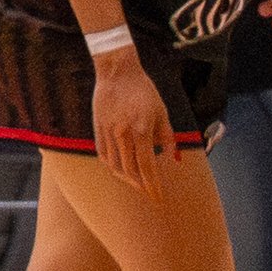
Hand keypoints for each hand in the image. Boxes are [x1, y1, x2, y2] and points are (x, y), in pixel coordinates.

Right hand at [93, 52, 174, 194]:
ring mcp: (108, 132)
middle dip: (141, 186)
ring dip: (127, 179)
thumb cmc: (143, 91)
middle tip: (149, 192)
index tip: (158, 197)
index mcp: (141, 131)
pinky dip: (112, 166)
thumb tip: (172, 158)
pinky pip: (104, 155)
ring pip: (115, 166)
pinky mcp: (98, 128)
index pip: (147, 167)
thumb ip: (167, 137)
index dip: (153, 185)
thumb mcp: (161, 112)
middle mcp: (123, 134)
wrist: (117, 73)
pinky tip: (120, 169)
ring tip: (137, 183)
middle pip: (130, 171)